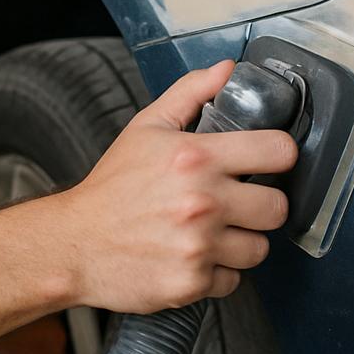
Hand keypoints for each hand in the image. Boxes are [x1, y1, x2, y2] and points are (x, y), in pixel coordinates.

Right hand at [49, 60, 295, 314]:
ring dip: (240, 242)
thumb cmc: (111, 187)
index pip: (278, 151)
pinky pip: (232, 280)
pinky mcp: (192, 283)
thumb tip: (227, 69)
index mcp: (196, 158)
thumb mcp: (146, 127)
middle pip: (278, 208)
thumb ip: (191, 93)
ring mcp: (199, 246)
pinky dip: (217, 273)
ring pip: (259, 249)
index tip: (268, 161)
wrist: (74, 243)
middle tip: (238, 203)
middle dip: (261, 205)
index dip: (278, 155)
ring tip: (212, 232)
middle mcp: (203, 202)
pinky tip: (193, 256)